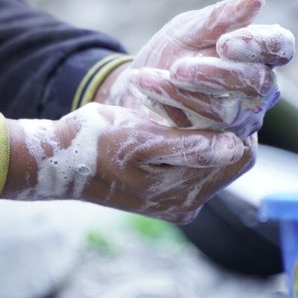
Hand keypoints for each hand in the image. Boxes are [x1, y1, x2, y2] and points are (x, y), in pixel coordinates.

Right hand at [3, 103, 254, 223]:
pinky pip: (195, 165)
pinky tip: (175, 122)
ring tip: (189, 105)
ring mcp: (176, 202)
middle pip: (230, 160)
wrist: (57, 161)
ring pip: (214, 160)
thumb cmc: (94, 143)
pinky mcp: (165, 194)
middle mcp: (185, 205)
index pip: (239, 156)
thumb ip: (188, 145)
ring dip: (208, 132)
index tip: (222, 92)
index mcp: (183, 195)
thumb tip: (233, 147)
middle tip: (208, 94)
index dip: (237, 122)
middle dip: (224, 127)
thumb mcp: (140, 139)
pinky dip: (192, 142)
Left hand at [94, 0, 294, 137]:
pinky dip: (167, 110)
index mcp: (260, 55)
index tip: (224, 43)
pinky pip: (200, 133)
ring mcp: (240, 121)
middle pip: (257, 84)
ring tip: (146, 77)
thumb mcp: (187, 30)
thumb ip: (218, 18)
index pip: (280, 47)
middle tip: (177, 68)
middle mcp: (259, 91)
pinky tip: (143, 92)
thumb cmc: (172, 52)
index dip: (259, 46)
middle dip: (216, 74)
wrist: (134, 87)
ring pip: (225, 111)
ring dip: (182, 94)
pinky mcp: (215, 144)